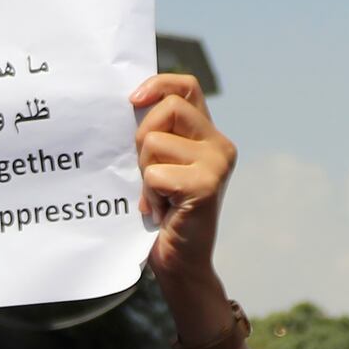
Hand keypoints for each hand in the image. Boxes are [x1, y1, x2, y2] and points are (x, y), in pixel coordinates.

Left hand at [132, 74, 237, 296]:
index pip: (186, 87)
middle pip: (167, 108)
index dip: (158, 84)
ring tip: (158, 197)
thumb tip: (128, 103)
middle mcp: (220, 144)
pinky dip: (149, 194)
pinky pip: (156, 173)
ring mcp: (217, 163)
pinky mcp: (207, 184)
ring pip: (154, 141)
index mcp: (208, 135)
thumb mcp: (158, 165)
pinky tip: (162, 211)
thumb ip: (156, 135)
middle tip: (145, 172)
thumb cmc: (163, 216)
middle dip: (142, 137)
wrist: (180, 264)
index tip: (132, 100)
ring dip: (145, 173)